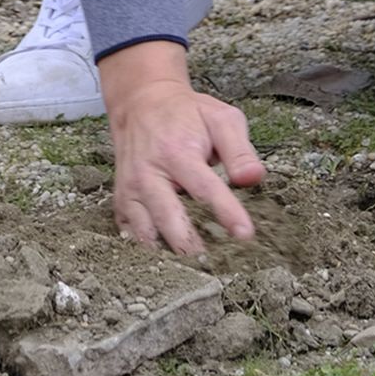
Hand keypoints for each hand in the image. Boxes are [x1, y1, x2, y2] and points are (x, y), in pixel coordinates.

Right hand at [101, 42, 264, 254]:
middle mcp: (149, 175)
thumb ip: (239, 150)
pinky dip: (149, 253)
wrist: (141, 103)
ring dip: (171, 256)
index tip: (246, 236)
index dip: (226, 213)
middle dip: (194, 248)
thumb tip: (254, 178)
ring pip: (147, 237)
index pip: (205, 188)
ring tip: (197, 271)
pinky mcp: (121, 204)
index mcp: (177, 151)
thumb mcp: (220, 118)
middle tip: (220, 266)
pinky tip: (170, 260)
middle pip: (170, 221)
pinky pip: (132, 238)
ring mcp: (131, 192)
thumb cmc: (187, 115)